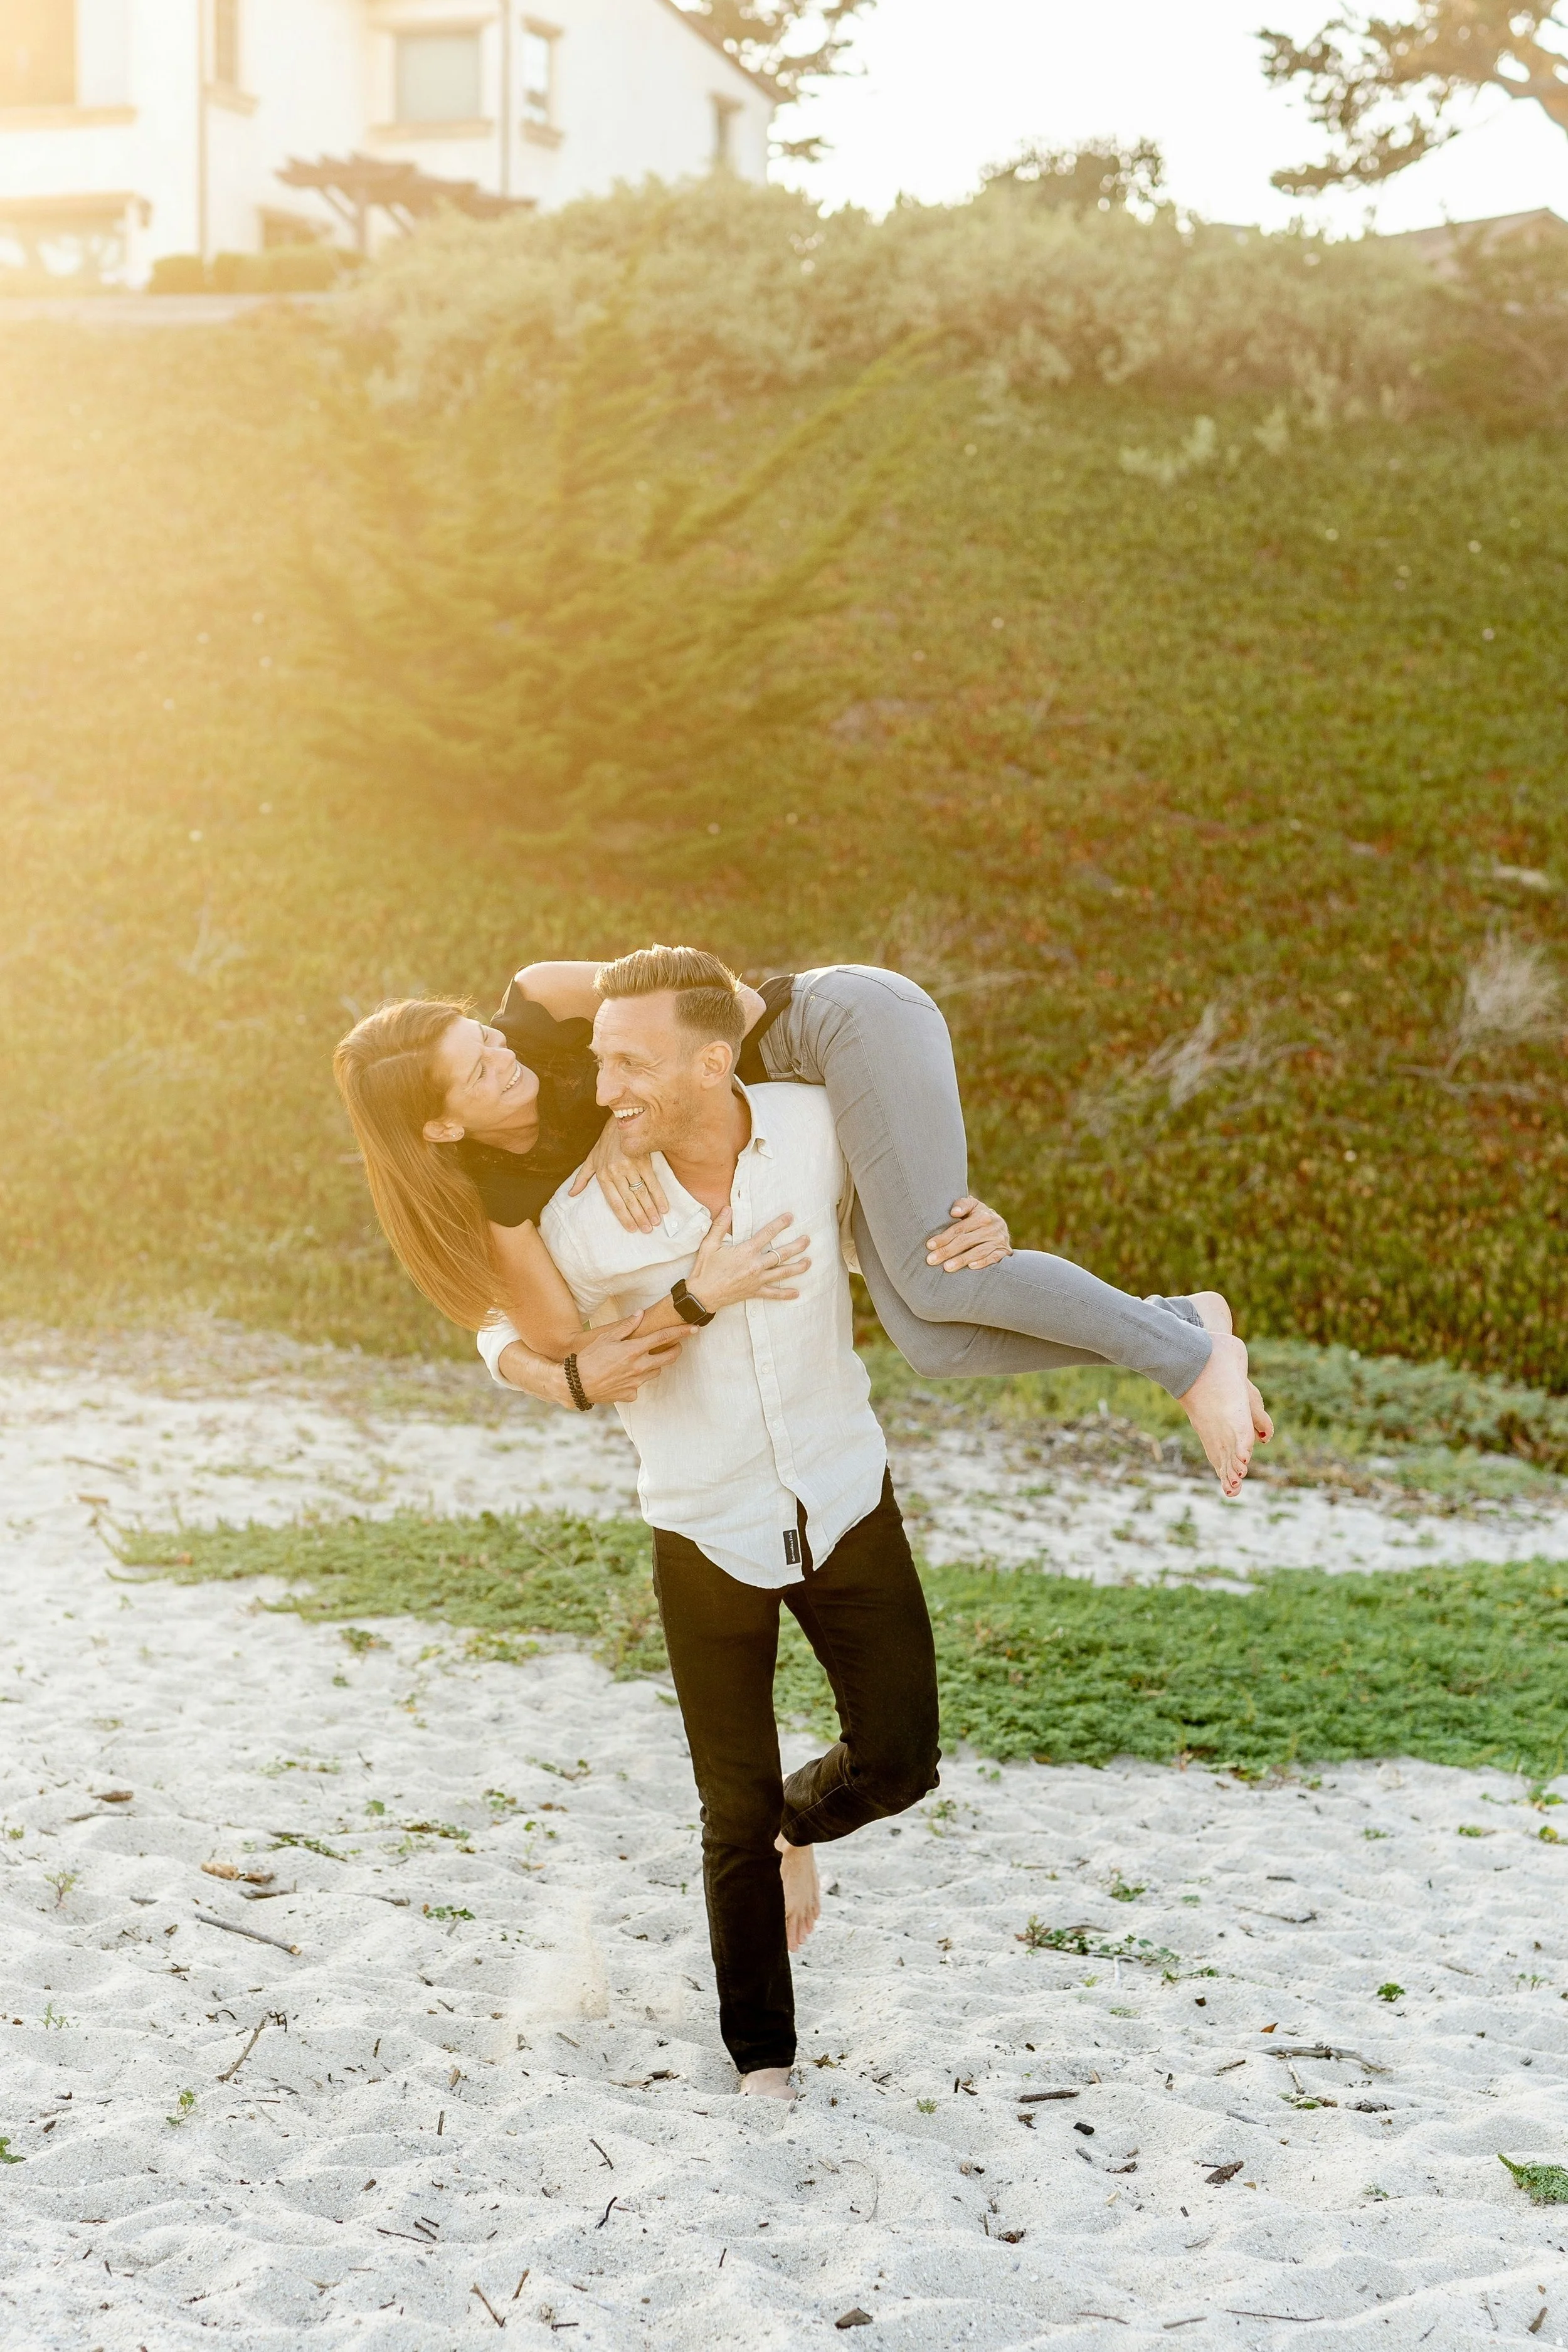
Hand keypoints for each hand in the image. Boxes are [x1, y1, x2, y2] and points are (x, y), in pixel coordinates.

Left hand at [569, 1121, 667, 1233]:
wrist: (620, 1120)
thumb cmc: (605, 1142)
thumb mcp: (591, 1159)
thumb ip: (582, 1178)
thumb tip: (571, 1194)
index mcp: (603, 1175)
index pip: (614, 1202)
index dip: (624, 1217)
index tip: (632, 1229)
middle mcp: (615, 1172)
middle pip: (629, 1200)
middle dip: (640, 1217)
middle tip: (648, 1230)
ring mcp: (630, 1166)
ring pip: (641, 1193)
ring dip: (650, 1209)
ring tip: (656, 1222)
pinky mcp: (643, 1160)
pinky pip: (652, 1182)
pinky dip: (659, 1195)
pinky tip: (664, 1207)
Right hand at [571, 1311, 690, 1403]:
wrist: (577, 1384)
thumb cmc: (589, 1358)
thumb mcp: (606, 1338)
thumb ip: (626, 1326)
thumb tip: (640, 1314)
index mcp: (634, 1350)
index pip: (664, 1337)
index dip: (682, 1332)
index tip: (695, 1328)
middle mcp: (639, 1366)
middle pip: (669, 1357)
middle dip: (677, 1350)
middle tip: (677, 1346)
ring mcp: (637, 1382)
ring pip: (656, 1371)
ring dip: (654, 1364)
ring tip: (640, 1360)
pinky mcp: (631, 1394)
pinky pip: (640, 1385)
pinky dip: (636, 1380)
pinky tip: (622, 1377)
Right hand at [686, 1208, 810, 1312]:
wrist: (702, 1295)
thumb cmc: (705, 1269)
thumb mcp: (709, 1244)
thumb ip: (719, 1225)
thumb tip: (727, 1208)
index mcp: (746, 1252)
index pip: (768, 1234)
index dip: (780, 1224)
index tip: (791, 1217)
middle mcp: (755, 1265)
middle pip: (782, 1254)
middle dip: (797, 1246)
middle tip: (807, 1240)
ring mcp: (757, 1280)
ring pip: (783, 1273)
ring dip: (798, 1267)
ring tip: (809, 1262)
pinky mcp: (754, 1292)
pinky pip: (773, 1294)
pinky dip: (785, 1294)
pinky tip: (797, 1293)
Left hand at [925, 1194, 1011, 1272]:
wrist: (1000, 1225)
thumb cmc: (978, 1216)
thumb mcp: (972, 1206)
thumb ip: (962, 1205)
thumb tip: (953, 1212)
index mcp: (982, 1215)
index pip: (959, 1228)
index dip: (944, 1237)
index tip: (930, 1245)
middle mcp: (991, 1227)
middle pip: (966, 1241)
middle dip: (947, 1251)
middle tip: (931, 1260)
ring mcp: (998, 1240)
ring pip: (978, 1251)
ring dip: (962, 1260)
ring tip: (947, 1268)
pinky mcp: (1004, 1251)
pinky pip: (993, 1258)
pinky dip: (983, 1263)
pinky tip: (971, 1267)